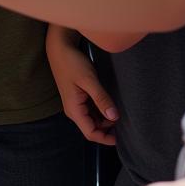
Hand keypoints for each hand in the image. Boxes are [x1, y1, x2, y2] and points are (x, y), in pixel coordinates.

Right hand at [45, 25, 117, 145]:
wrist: (59, 47)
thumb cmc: (72, 62)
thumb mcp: (89, 80)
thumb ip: (101, 99)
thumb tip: (115, 117)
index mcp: (74, 110)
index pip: (91, 134)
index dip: (106, 138)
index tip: (122, 136)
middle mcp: (73, 110)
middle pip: (92, 128)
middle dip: (107, 129)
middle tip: (125, 122)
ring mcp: (75, 103)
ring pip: (92, 119)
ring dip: (105, 119)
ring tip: (120, 112)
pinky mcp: (78, 97)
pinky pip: (91, 110)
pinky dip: (101, 110)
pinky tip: (110, 104)